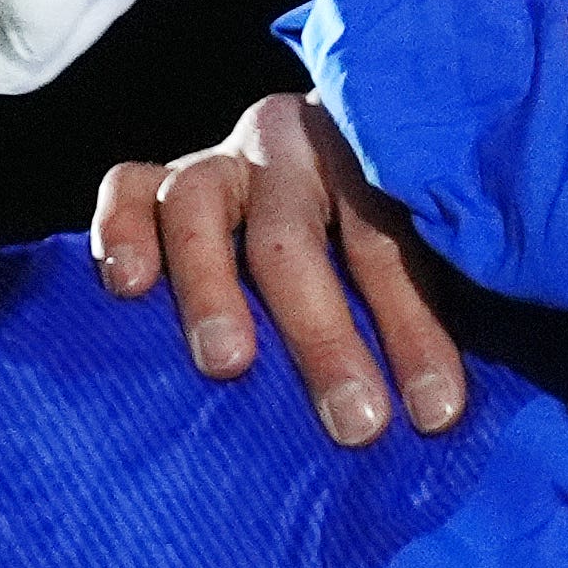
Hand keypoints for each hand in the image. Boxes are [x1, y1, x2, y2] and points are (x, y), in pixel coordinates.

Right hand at [94, 92, 469, 446]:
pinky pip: (127, 189)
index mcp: (370, 156)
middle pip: (294, 239)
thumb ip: (436, 294)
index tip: (435, 411)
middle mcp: (291, 146)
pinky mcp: (161, 175)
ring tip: (227, 364)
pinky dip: (120, 230)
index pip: (388, 246)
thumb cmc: (389, 228)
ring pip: (200, 209)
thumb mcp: (429, 241)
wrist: (328, 151)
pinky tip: (128, 287)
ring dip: (212, 290)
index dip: (413, 330)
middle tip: (353, 421)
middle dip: (324, 338)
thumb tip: (447, 407)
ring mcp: (221, 157)